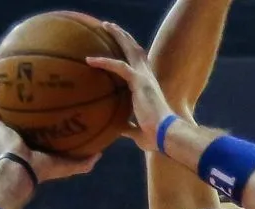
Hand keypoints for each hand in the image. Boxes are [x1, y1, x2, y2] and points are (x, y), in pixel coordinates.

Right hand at [0, 81, 99, 182]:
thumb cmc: (45, 169)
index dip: (44, 116)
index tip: (51, 102)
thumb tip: (101, 153)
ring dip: (3, 94)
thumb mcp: (69, 165)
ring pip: (3, 108)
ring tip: (6, 77)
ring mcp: (5, 130)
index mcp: (35, 143)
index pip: (40, 127)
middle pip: (21, 115)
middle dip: (24, 102)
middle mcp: (19, 135)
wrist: (23, 170)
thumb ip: (84, 161)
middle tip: (30, 83)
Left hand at [85, 23, 175, 151]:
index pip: (138, 66)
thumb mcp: (137, 131)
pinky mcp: (139, 81)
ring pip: (130, 49)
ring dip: (118, 36)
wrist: (164, 135)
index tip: (119, 48)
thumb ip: (128, 126)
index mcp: (148, 87)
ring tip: (106, 26)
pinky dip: (104, 62)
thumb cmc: (154, 136)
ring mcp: (144, 77)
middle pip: (136, 50)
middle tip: (111, 27)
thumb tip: (118, 129)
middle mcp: (148, 78)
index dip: (130, 56)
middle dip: (124, 37)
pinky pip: (119, 66)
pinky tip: (90, 60)